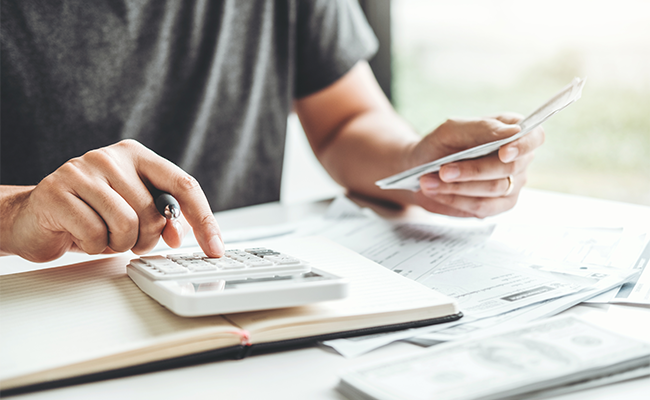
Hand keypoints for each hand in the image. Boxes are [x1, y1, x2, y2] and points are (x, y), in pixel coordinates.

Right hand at [3, 139, 223, 261]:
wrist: (34, 216)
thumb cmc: (90, 213)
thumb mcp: (133, 211)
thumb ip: (162, 217)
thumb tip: (178, 233)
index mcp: (137, 156)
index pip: (184, 185)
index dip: (204, 219)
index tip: (216, 247)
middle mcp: (111, 157)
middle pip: (156, 213)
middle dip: (145, 238)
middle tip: (124, 237)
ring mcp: (82, 170)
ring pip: (128, 225)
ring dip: (118, 244)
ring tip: (102, 235)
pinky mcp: (58, 191)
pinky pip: (95, 234)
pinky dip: (93, 246)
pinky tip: (80, 235)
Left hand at [410, 114, 544, 217]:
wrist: (421, 168)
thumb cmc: (440, 144)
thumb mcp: (453, 129)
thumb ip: (481, 128)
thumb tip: (513, 131)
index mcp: (512, 131)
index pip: (534, 137)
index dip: (522, 146)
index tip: (503, 153)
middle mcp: (519, 159)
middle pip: (509, 168)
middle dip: (473, 170)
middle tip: (443, 170)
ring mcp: (512, 184)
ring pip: (494, 189)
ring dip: (458, 187)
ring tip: (428, 181)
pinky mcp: (498, 206)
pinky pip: (483, 207)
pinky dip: (457, 200)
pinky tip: (436, 192)